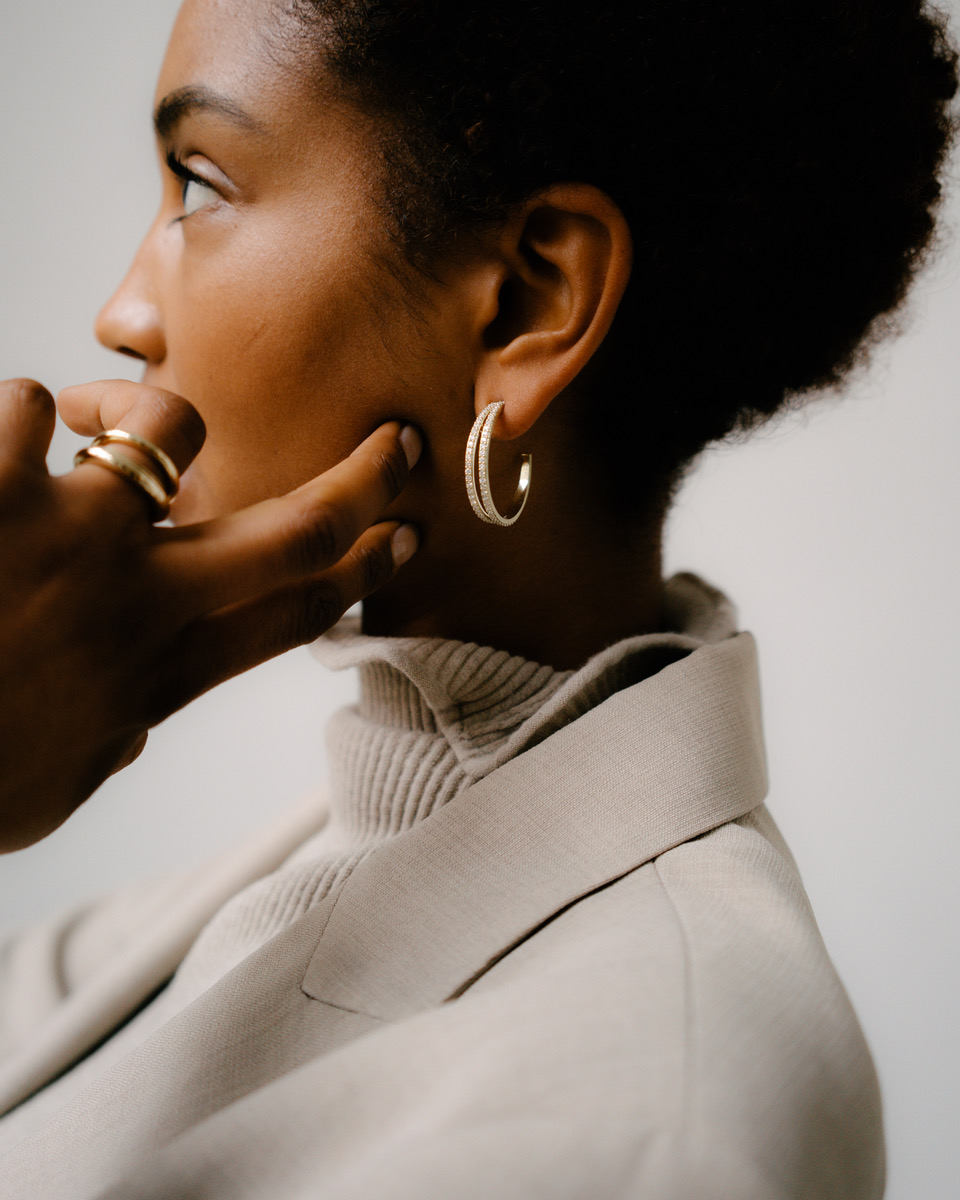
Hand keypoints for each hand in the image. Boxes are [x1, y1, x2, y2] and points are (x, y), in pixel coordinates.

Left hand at [0, 377, 420, 851]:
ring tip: (91, 426)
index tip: (399, 537)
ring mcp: (77, 535)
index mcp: (157, 674)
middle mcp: (143, 599)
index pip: (293, 617)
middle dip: (361, 482)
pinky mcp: (2, 484)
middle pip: (292, 530)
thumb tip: (135, 725)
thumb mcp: (53, 790)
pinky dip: (18, 420)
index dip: (360, 573)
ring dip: (133, 419)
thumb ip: (110, 745)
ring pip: (168, 425)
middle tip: (393, 445)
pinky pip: (34, 403)